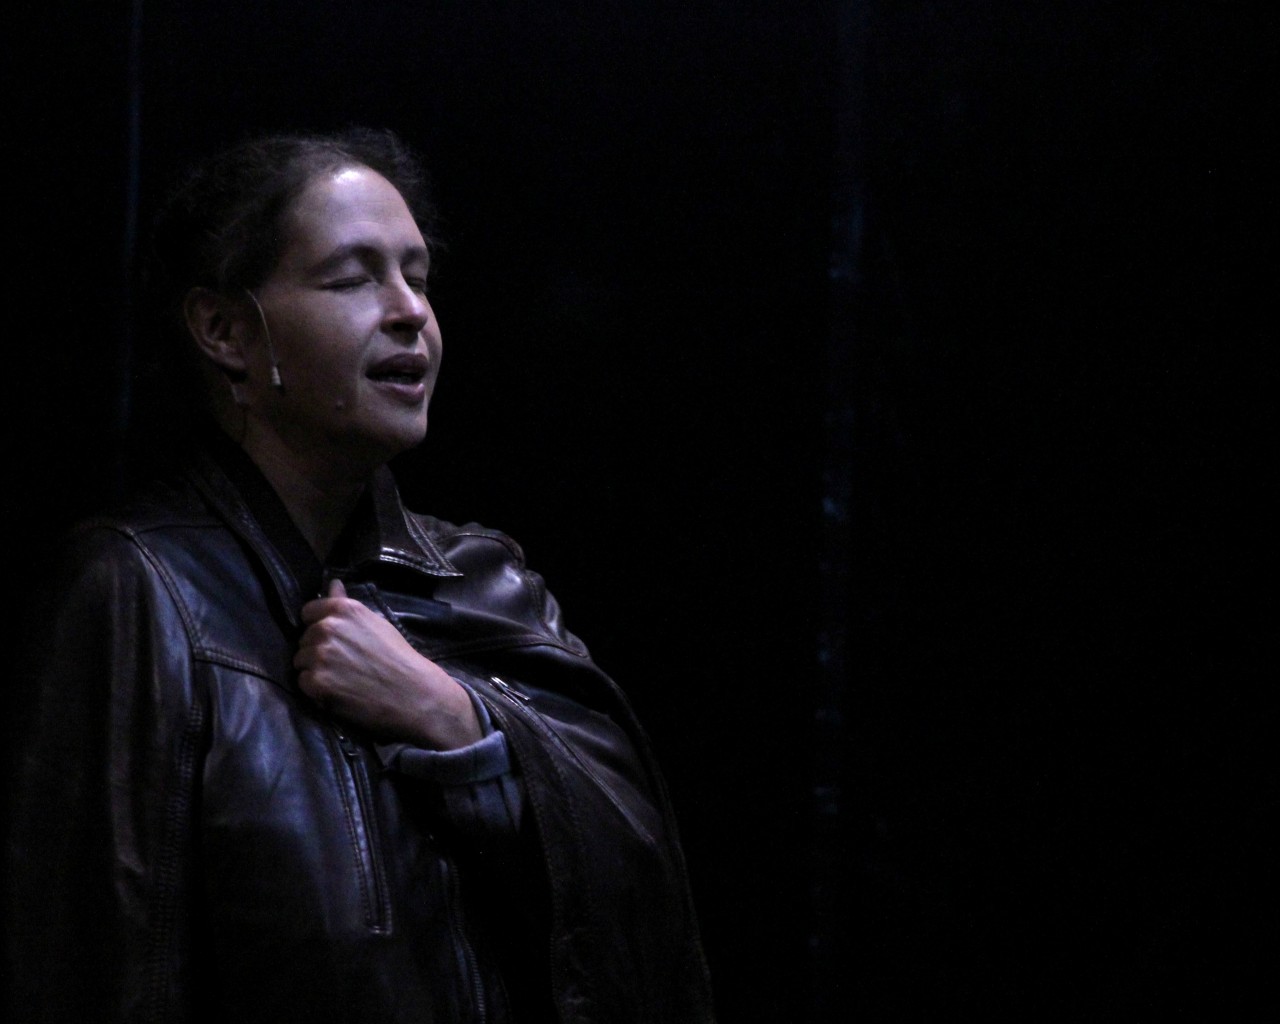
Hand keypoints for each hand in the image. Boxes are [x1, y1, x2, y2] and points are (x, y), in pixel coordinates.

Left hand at [294, 578, 482, 749]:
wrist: (412, 693)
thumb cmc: (399, 657)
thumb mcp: (376, 623)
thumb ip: (347, 605)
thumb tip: (333, 584)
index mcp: (343, 610)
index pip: (308, 611)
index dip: (317, 625)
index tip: (332, 638)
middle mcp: (327, 628)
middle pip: (304, 638)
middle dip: (318, 649)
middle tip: (343, 663)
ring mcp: (320, 655)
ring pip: (301, 661)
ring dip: (315, 670)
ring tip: (340, 678)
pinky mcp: (316, 681)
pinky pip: (303, 682)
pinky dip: (316, 689)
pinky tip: (337, 690)